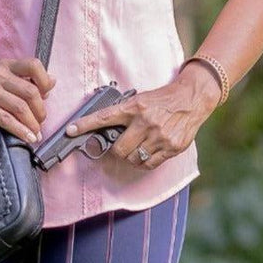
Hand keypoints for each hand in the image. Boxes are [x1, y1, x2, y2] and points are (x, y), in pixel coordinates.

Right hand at [0, 57, 55, 144]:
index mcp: (4, 65)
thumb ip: (23, 80)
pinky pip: (7, 120)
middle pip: (31, 91)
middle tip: (40, 123)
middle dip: (40, 111)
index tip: (46, 96)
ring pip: (21, 107)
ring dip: (33, 124)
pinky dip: (21, 131)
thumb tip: (52, 81)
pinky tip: (28, 138)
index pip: (33, 64)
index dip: (45, 80)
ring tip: (36, 134)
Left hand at [65, 64, 220, 168]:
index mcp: (135, 107)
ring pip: (133, 159)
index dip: (85, 125)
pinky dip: (143, 162)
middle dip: (116, 150)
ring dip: (130, 157)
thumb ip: (124, 113)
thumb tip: (104, 128)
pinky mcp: (171, 148)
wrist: (191, 99)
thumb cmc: (162, 99)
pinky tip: (145, 152)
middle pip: (119, 149)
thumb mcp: (140, 99)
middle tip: (120, 144)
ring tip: (136, 147)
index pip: (104, 117)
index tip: (71, 130)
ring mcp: (159, 136)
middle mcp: (146, 122)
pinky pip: (149, 164)